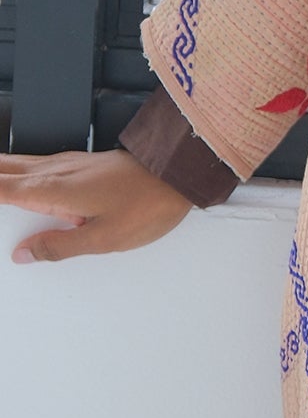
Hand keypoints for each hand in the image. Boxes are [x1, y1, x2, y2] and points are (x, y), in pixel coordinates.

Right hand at [0, 148, 192, 262]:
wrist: (179, 173)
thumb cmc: (148, 205)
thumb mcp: (105, 238)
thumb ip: (60, 246)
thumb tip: (22, 254)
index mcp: (52, 189)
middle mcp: (52, 171)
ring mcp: (64, 163)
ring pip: (11, 163)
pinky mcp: (76, 164)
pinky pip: (30, 164)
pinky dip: (8, 169)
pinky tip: (9, 174)